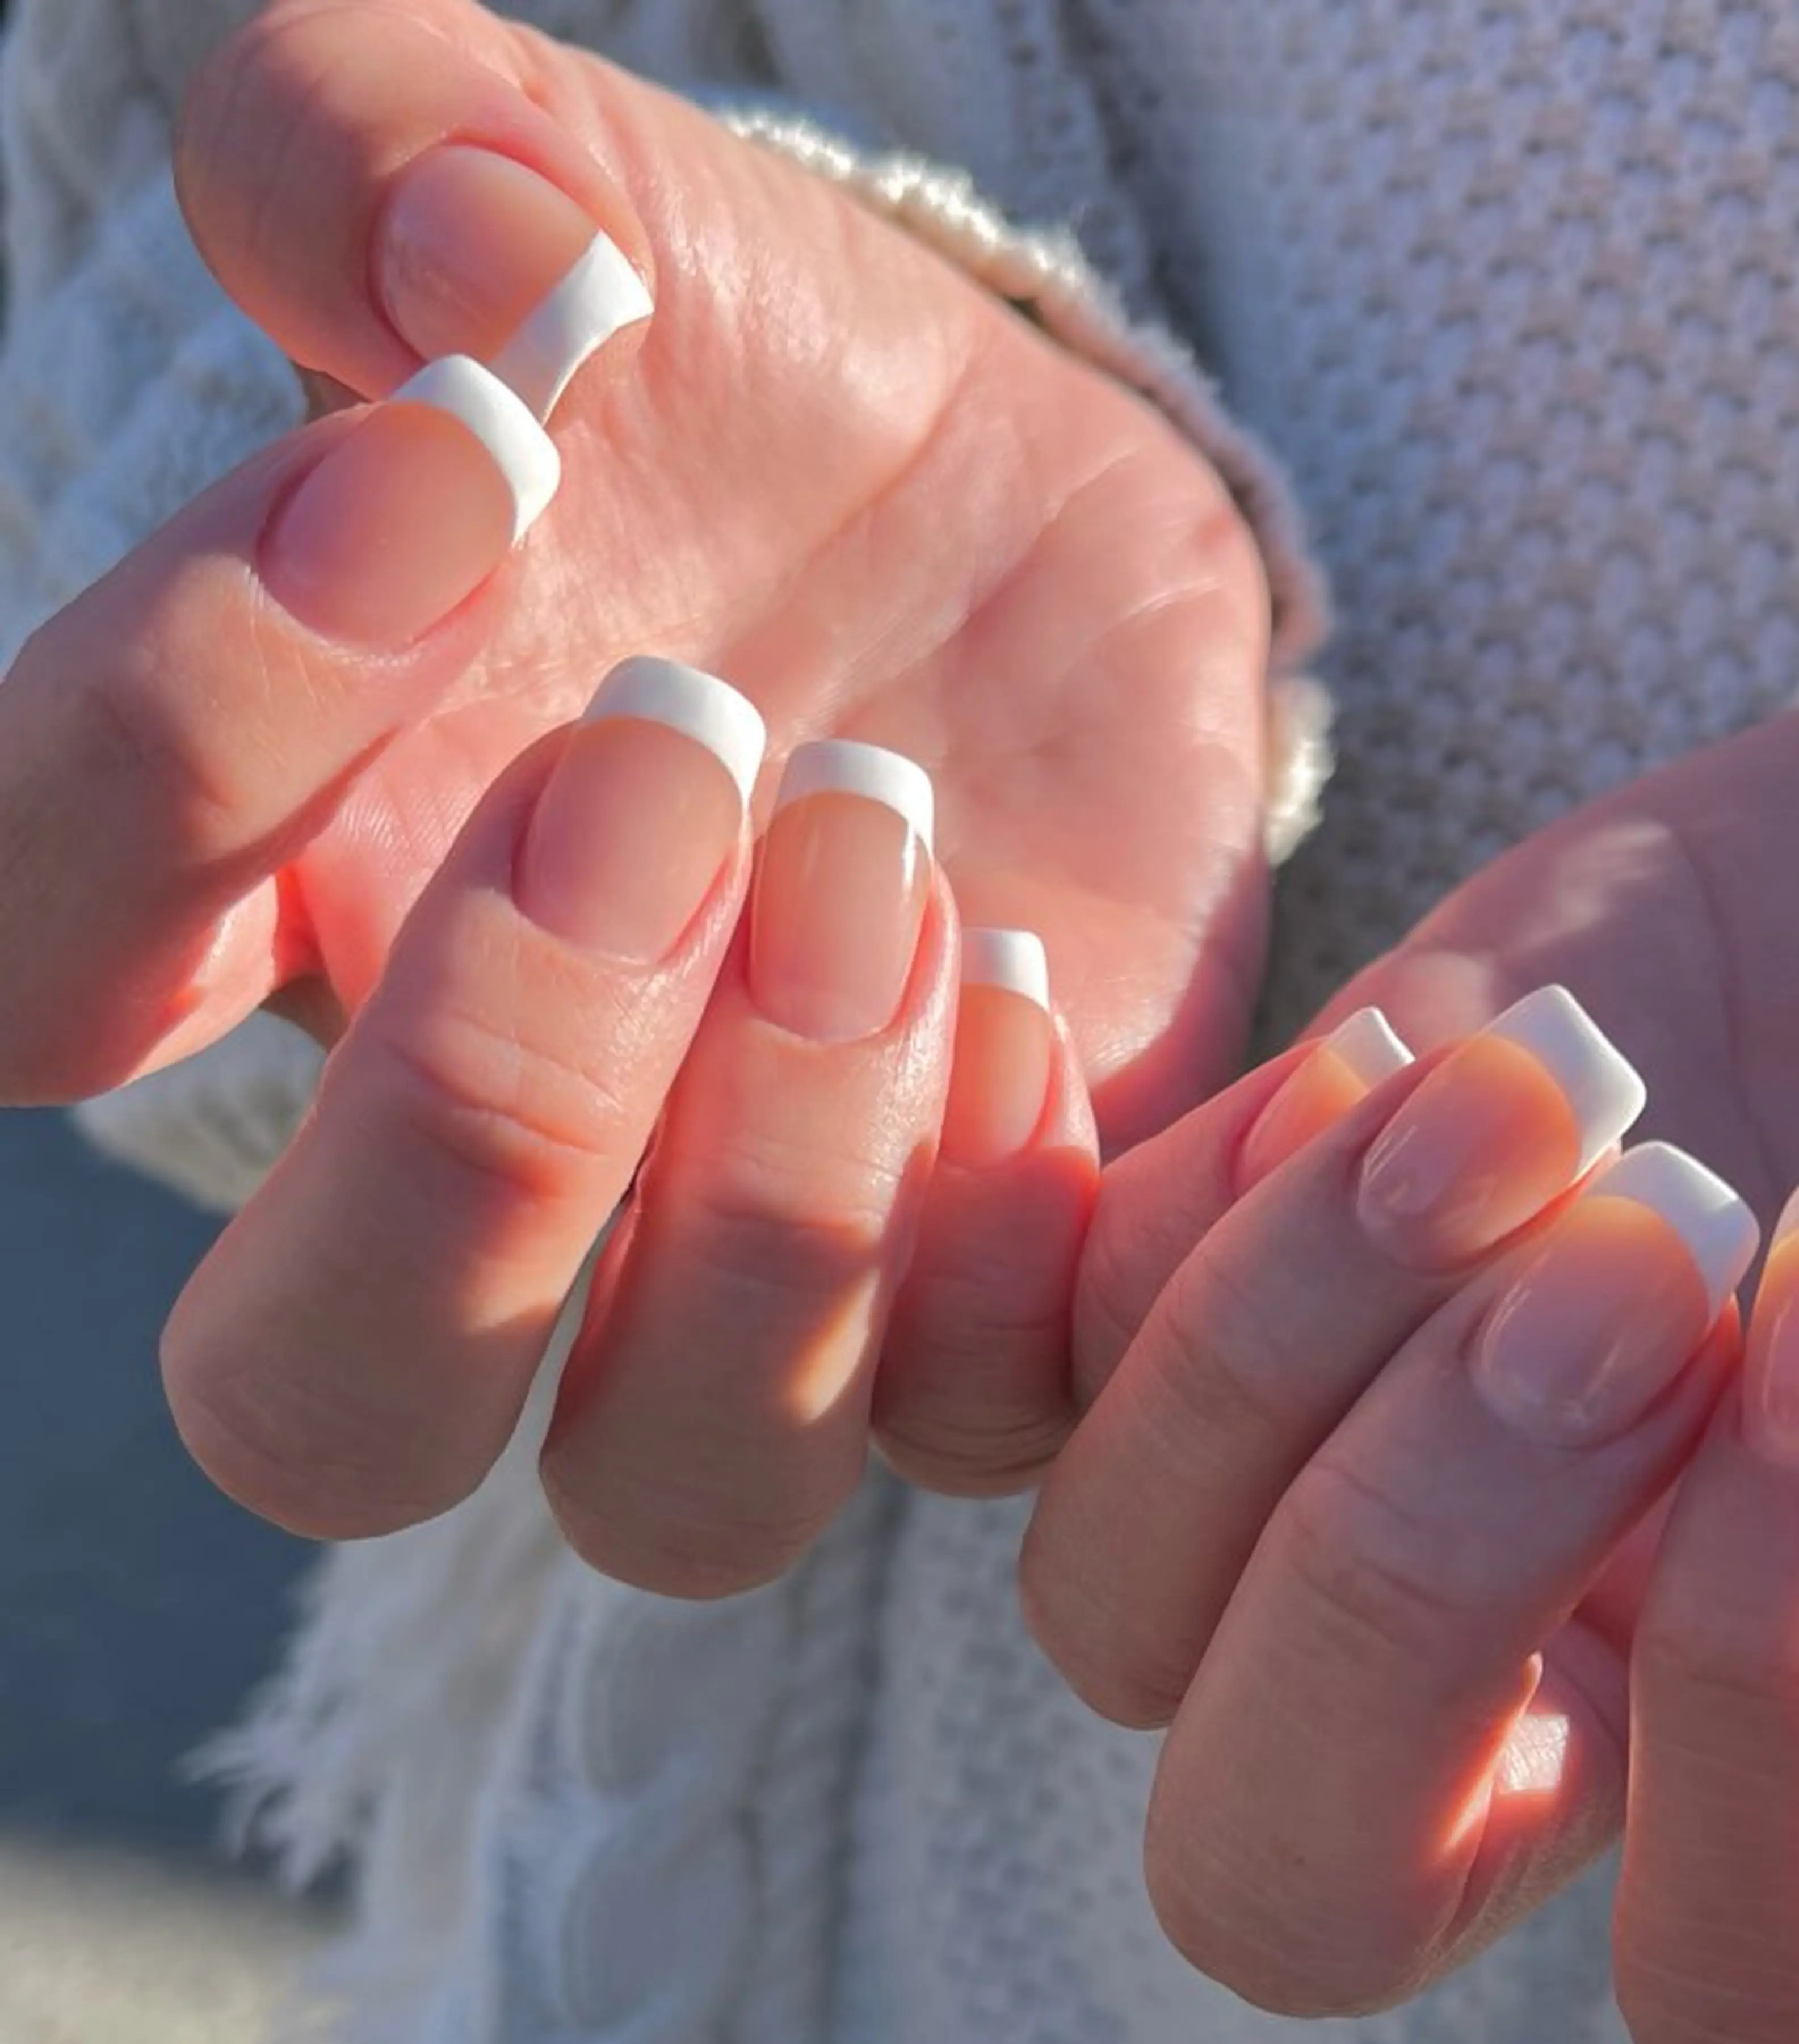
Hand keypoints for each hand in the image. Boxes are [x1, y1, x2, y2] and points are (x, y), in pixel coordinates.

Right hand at [0, 0, 1271, 1581]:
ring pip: (677, 1488)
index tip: (449, 464)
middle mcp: (469, 1185)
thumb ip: (383, 146)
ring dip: (780, 1204)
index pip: (38, 976)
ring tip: (884, 837)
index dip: (174, 755)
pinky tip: (1043, 981)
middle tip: (671, 750)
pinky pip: (976, 1412)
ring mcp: (725, 1285)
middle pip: (324, 1409)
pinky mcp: (981, 1297)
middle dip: (486, 1114)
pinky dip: (1015, 1232)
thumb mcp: (541, 203)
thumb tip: (447, 250)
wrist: (998, 525)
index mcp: (250, 928)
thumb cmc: (715, 395)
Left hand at [1022, 647, 1798, 2043]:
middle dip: (1410, 1575)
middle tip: (1645, 1259)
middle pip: (1292, 1882)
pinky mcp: (1243, 1287)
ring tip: (1536, 1090)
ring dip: (1282, 1345)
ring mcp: (1373, 1508)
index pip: (1765, 1993)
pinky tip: (1372, 1042)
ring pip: (1116, 1603)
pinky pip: (1012, 1362)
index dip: (1788, 1710)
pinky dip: (1102, 1219)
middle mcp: (1589, 1713)